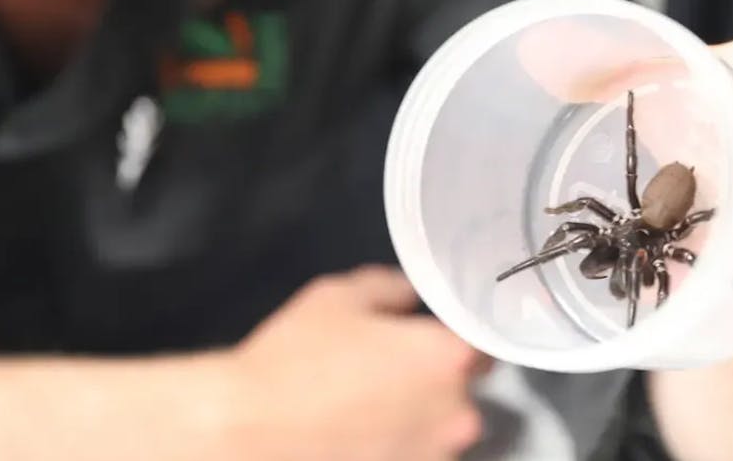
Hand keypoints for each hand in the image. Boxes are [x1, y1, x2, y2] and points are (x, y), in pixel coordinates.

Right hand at [228, 265, 489, 460]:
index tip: (429, 334)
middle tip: (382, 369)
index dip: (456, 335)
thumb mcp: (338, 296)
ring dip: (411, 418)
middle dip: (429, 380)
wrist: (249, 428)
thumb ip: (390, 288)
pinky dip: (391, 446)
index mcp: (449, 359)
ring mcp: (433, 458)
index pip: (483, 342)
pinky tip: (353, 433)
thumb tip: (410, 296)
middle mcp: (456, 415)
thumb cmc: (295, 359)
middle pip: (461, 391)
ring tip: (359, 407)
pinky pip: (410, 455)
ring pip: (436, 431)